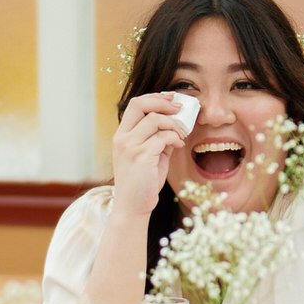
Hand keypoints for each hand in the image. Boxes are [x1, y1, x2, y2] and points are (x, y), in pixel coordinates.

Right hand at [108, 93, 185, 218]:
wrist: (133, 206)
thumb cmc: (143, 182)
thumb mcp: (150, 155)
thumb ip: (158, 138)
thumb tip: (177, 121)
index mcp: (122, 135)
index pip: (135, 104)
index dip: (155, 97)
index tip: (172, 98)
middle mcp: (122, 138)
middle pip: (140, 104)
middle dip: (163, 102)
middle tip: (181, 108)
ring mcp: (130, 147)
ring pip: (155, 120)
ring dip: (174, 124)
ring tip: (182, 135)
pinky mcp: (141, 156)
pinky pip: (162, 137)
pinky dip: (175, 138)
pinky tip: (179, 145)